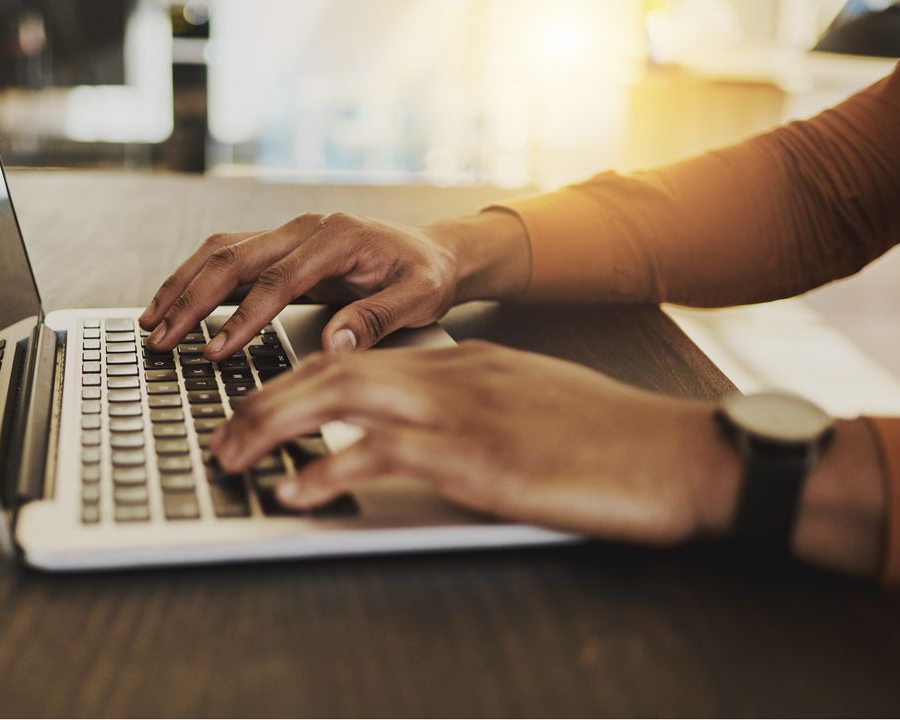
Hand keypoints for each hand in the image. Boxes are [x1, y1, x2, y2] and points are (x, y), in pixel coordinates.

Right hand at [138, 211, 530, 359]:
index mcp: (337, 237)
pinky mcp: (281, 246)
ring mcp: (289, 233)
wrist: (435, 251)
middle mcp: (306, 228)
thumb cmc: (427, 275)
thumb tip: (335, 342)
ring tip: (153, 322)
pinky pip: (229, 257)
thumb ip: (376, 318)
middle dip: (192, 300)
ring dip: (183, 285)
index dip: (243, 318)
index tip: (217, 350)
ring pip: (221, 252)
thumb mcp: (419, 298)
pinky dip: (196, 279)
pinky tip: (175, 305)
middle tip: (163, 339)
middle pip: (234, 258)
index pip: (277, 280)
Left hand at [211, 340, 737, 545]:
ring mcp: (463, 413)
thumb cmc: (608, 436)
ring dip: (275, 427)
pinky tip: (296, 488)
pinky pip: (384, 456)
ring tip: (232, 455)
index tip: (257, 403)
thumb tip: (419, 424)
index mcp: (461, 361)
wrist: (677, 452)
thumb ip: (470, 401)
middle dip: (265, 399)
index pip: (358, 358)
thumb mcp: (526, 401)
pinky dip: (329, 470)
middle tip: (222, 431)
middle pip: (333, 370)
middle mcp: (451, 375)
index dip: (296, 380)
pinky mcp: (479, 458)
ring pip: (342, 401)